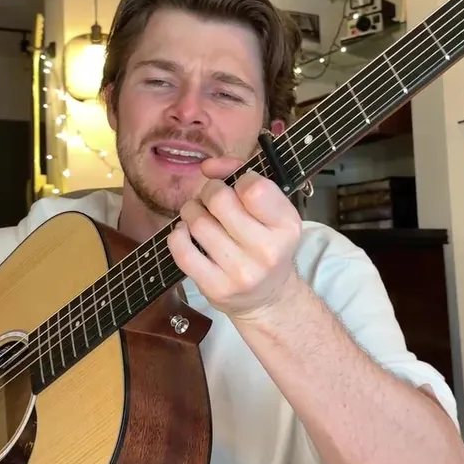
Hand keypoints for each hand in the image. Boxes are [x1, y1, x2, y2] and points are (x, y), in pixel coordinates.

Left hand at [167, 156, 302, 319]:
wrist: (268, 297)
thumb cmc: (267, 244)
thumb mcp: (271, 211)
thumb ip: (242, 176)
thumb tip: (207, 166)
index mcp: (286, 226)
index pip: (253, 187)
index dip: (238, 179)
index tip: (237, 187)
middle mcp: (267, 250)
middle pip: (220, 200)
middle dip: (209, 191)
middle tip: (212, 199)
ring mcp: (240, 272)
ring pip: (198, 222)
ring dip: (192, 210)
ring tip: (199, 215)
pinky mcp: (216, 288)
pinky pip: (183, 251)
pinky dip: (177, 234)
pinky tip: (185, 232)